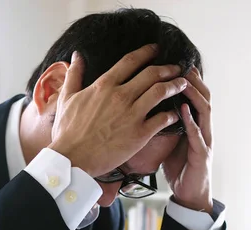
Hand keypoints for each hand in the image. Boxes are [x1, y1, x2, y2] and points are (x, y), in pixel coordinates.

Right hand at [48, 44, 187, 176]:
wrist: (72, 159)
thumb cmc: (68, 131)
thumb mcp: (67, 98)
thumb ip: (74, 75)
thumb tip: (76, 56)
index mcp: (104, 85)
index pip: (130, 61)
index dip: (146, 52)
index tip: (156, 49)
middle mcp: (121, 96)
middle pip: (151, 74)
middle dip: (167, 68)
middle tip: (177, 68)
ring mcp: (132, 115)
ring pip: (161, 92)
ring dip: (175, 86)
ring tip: (183, 85)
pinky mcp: (140, 134)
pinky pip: (163, 119)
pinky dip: (172, 114)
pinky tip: (175, 113)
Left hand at [162, 67, 213, 214]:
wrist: (189, 192)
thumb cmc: (179, 165)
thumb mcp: (168, 139)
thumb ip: (162, 121)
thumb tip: (143, 103)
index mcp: (194, 122)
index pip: (193, 94)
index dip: (186, 77)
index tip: (173, 61)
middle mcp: (202, 127)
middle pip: (203, 96)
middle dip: (193, 79)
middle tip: (181, 64)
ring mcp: (205, 139)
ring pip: (205, 110)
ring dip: (194, 95)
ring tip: (184, 82)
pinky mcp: (202, 154)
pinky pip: (198, 135)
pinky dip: (191, 122)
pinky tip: (182, 112)